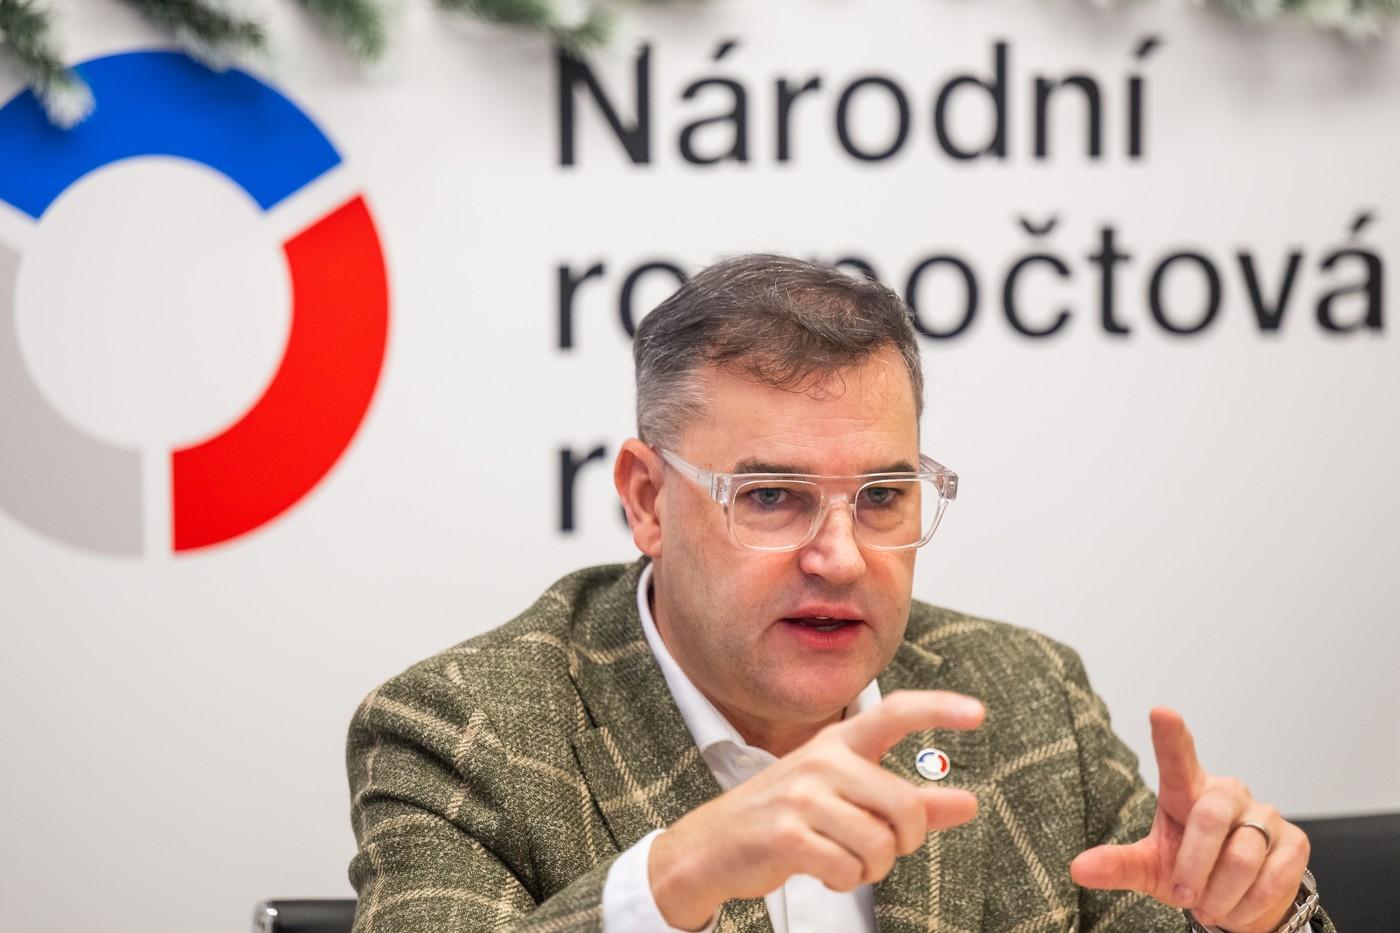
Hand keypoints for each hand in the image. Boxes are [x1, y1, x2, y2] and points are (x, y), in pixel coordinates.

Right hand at [648, 690, 983, 929]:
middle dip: (904, 843)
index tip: (979, 713)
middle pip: (905, 806)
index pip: (894, 712)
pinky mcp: (786, 833)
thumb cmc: (790, 818)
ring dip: (870, 868)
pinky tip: (823, 870)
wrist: (712, 846)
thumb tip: (969, 804)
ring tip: (843, 859)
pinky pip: (847, 868)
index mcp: (838, 741)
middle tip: (881, 848)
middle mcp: (822, 759)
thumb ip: (909, 802)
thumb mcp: (847, 799)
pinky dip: (843, 880)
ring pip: (880, 845)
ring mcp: (801, 795)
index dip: (938, 710)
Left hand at [1071, 708, 1310, 931]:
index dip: (1170, 735)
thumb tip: (1077, 869)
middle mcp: (1227, 792)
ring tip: (1209, 907)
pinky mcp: (1295, 842)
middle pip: (1209, 819)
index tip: (1161, 711)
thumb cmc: (1190, 871)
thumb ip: (1117, 864)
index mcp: (1186, 790)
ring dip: (1220, 894)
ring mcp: (1265, 814)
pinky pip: (1273, 877)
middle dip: (1193, 868)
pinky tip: (1237, 909)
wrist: (1239, 901)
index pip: (1178, 757)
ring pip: (1241, 857)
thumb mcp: (1150, 867)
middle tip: (1185, 898)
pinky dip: (1249, 905)